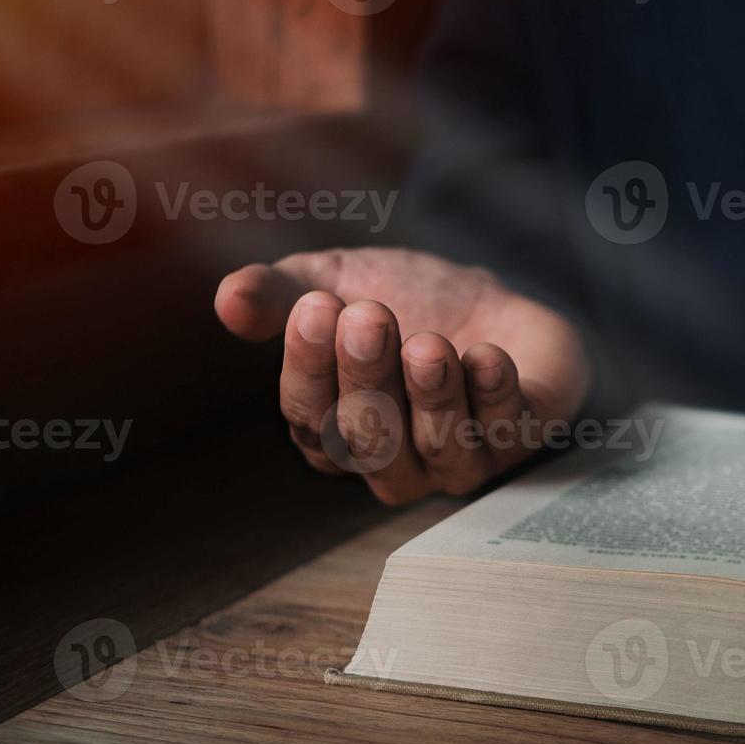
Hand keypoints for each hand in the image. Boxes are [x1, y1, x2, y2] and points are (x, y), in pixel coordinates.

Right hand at [215, 247, 590, 502]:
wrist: (491, 298)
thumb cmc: (404, 303)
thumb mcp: (333, 283)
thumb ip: (278, 294)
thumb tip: (228, 300)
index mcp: (336, 430)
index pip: (309, 419)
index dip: (309, 367)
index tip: (316, 308)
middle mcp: (395, 460)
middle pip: (371, 439)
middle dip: (367, 379)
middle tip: (369, 317)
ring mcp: (459, 458)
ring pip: (438, 446)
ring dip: (432, 395)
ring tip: (428, 344)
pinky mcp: (517, 440)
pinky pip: (505, 432)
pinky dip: (497, 395)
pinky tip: (489, 356)